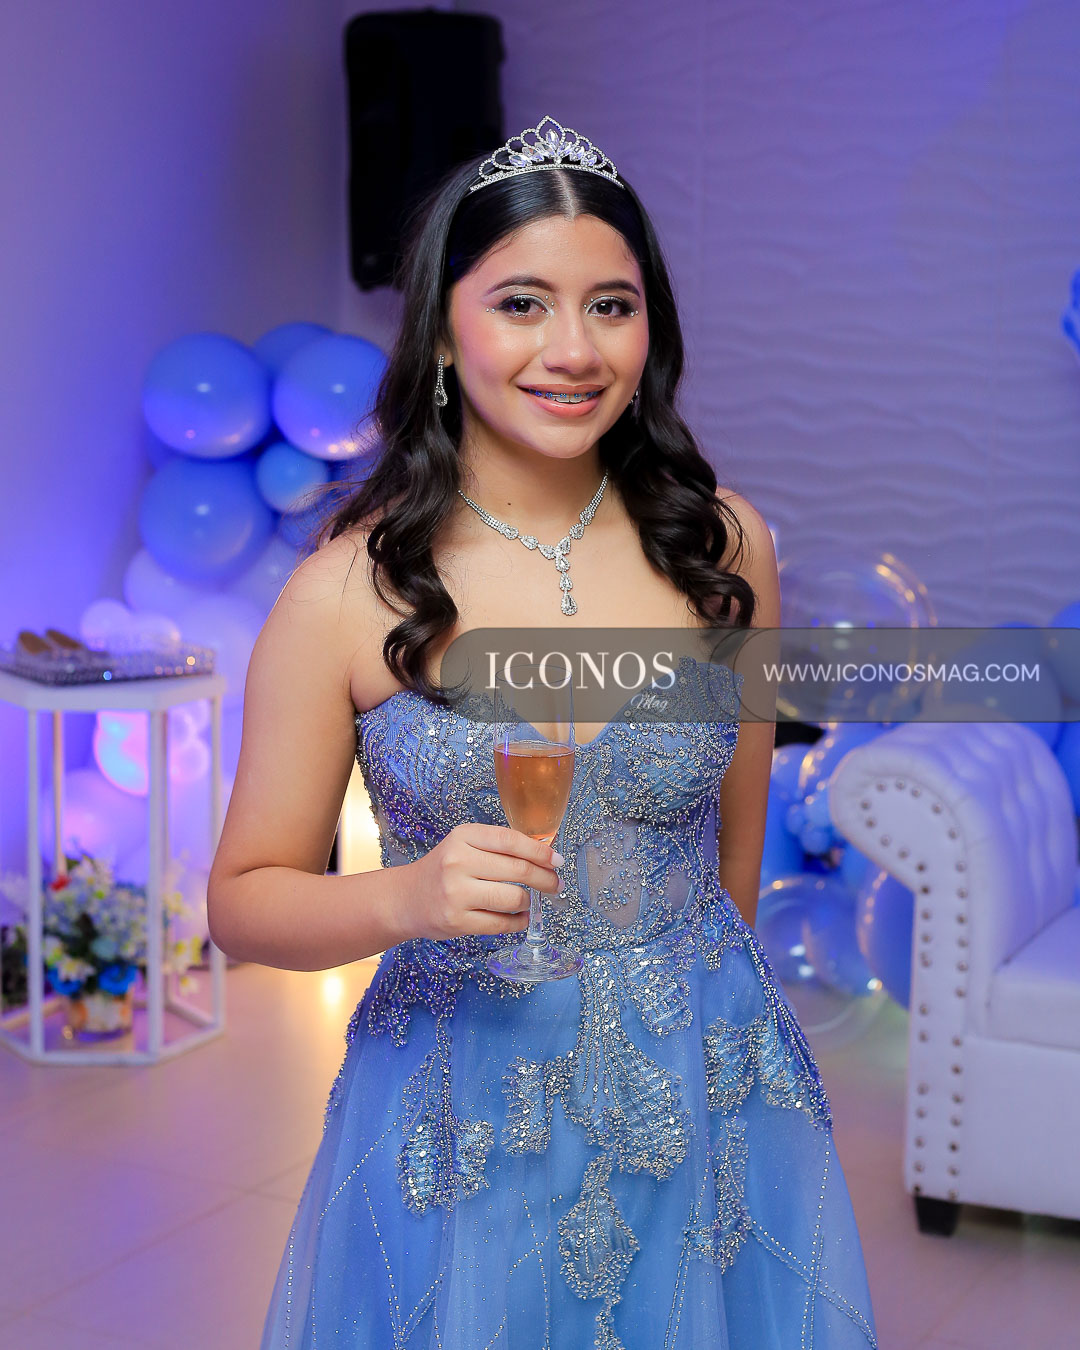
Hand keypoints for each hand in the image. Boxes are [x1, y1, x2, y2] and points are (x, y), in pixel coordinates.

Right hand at [400, 823, 562, 940]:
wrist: (406, 899)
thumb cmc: (443, 870)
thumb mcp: (464, 846)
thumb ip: (498, 847)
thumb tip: (544, 855)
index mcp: (463, 837)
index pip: (511, 841)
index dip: (540, 851)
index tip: (557, 861)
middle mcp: (458, 862)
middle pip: (518, 870)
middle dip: (545, 879)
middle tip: (555, 884)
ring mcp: (456, 893)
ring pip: (513, 899)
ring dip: (530, 902)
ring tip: (530, 901)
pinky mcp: (457, 921)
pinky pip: (502, 924)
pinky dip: (518, 921)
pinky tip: (519, 917)